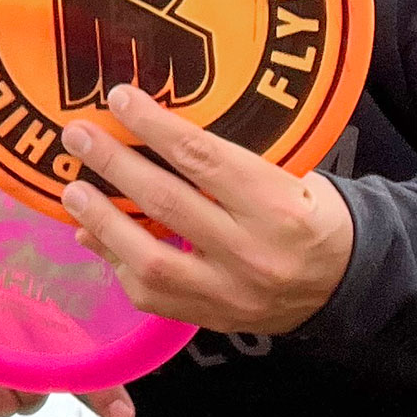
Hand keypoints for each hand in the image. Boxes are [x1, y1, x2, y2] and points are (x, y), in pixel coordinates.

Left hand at [60, 83, 354, 335]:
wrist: (345, 283)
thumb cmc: (308, 213)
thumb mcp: (288, 175)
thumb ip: (226, 162)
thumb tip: (147, 134)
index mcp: (278, 205)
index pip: (203, 158)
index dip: (153, 125)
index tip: (117, 97)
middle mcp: (252, 252)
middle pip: (167, 203)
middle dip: (113, 165)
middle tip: (75, 136)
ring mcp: (229, 293)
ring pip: (150, 259)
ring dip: (102, 220)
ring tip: (72, 191)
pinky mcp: (210, 319)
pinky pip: (149, 294)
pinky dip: (115, 259)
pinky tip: (93, 234)